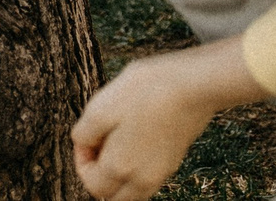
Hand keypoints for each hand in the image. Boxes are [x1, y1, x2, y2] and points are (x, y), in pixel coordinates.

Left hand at [72, 40, 265, 200]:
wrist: (193, 86)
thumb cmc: (147, 91)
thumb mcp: (100, 106)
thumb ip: (83, 133)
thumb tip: (82, 144)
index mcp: (120, 168)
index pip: (92, 184)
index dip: (82, 160)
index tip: (86, 137)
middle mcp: (142, 179)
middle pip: (113, 195)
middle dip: (100, 175)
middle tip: (99, 144)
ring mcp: (161, 172)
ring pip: (132, 190)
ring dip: (119, 175)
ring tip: (117, 140)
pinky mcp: (174, 161)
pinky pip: (149, 178)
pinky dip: (137, 168)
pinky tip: (136, 139)